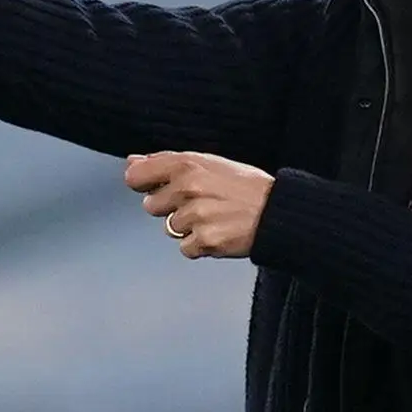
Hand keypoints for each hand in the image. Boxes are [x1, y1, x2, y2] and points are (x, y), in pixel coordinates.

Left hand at [125, 151, 274, 258]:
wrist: (279, 212)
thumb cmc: (245, 186)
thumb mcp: (209, 163)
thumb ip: (167, 162)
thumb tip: (132, 162)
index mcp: (187, 165)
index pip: (136, 175)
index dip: (142, 183)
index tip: (153, 186)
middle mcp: (188, 188)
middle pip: (151, 206)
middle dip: (171, 207)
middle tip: (200, 203)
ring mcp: (195, 216)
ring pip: (170, 228)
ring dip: (189, 227)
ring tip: (216, 217)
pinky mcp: (205, 240)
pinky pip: (186, 248)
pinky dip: (200, 245)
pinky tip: (220, 232)